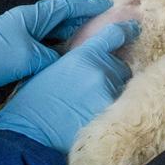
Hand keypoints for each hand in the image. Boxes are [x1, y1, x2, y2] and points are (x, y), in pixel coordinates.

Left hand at [0, 0, 112, 109]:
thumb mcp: (28, 58)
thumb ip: (52, 57)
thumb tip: (66, 61)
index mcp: (32, 15)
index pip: (66, 6)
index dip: (87, 6)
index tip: (108, 6)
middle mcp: (28, 21)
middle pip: (61, 18)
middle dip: (82, 22)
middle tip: (104, 27)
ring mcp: (20, 36)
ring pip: (52, 34)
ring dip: (69, 38)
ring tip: (90, 44)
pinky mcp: (14, 52)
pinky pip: (43, 47)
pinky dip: (56, 51)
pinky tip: (66, 61)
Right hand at [0, 20, 139, 151]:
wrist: (30, 135)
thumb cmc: (33, 102)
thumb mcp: (51, 68)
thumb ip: (75, 59)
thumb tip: (86, 58)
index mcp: (84, 55)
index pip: (115, 35)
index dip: (127, 30)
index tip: (134, 28)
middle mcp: (101, 70)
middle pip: (121, 65)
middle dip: (112, 71)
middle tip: (94, 84)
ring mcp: (108, 94)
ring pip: (121, 87)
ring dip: (112, 90)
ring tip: (90, 103)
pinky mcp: (110, 116)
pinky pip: (118, 107)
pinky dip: (110, 109)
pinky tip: (92, 116)